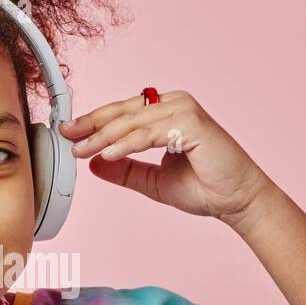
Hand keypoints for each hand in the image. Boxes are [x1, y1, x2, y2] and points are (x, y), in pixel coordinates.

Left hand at [60, 90, 272, 222]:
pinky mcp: (191, 122)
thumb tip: (94, 164)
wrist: (237, 201)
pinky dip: (126, 144)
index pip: (123, 113)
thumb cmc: (205, 187)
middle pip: (123, 111)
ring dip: (104, 137)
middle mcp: (174, 104)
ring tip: (81, 150)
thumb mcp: (153, 181)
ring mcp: (184, 110)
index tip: (70, 134)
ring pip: (132, 121)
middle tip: (67, 136)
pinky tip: (108, 154)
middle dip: (91, 125)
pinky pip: (149, 133)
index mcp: (167, 112)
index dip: (95, 122)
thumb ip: (126, 171)